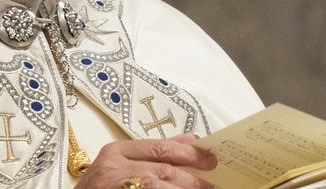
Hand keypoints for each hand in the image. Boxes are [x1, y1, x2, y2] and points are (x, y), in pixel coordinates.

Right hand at [75, 134, 217, 187]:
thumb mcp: (118, 166)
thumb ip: (151, 153)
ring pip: (161, 186)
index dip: (188, 153)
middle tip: (211, 182)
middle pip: (163, 168)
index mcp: (115, 152)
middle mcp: (114, 169)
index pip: (158, 147)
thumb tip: (189, 141)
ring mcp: (118, 188)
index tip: (208, 157)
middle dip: (191, 176)